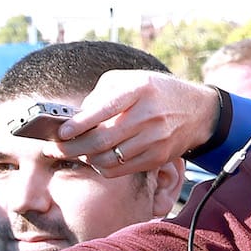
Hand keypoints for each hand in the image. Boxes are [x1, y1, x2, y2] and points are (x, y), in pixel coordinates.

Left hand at [56, 71, 219, 173]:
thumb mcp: (130, 80)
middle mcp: (149, 114)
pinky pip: (120, 169)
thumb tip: (75, 115)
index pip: (105, 108)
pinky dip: (101, 167)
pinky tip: (93, 160)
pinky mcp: (158, 157)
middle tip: (52, 149)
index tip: (60, 132)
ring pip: (108, 158)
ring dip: (84, 159)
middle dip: (71, 148)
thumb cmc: (154, 92)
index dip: (79, 124)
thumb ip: (100, 94)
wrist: (198, 110)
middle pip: (102, 139)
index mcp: (139, 90)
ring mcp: (156, 138)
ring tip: (72, 153)